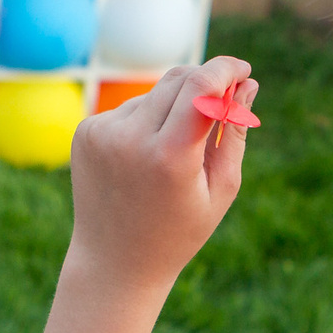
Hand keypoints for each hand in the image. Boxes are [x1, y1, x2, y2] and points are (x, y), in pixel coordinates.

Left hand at [66, 57, 256, 293]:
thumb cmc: (179, 232)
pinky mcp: (86, 132)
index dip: (226, 69)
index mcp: (170, 157)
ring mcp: (102, 133)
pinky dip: (146, 122)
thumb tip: (247, 83)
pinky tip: (144, 162)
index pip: (200, 85)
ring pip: (154, 94)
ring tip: (172, 159)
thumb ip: (234, 131)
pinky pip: (129, 109)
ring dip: (174, 109)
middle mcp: (130, 139)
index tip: (243, 69)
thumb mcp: (220, 189)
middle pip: (179, 79)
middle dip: (206, 83)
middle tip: (222, 105)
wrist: (113, 263)